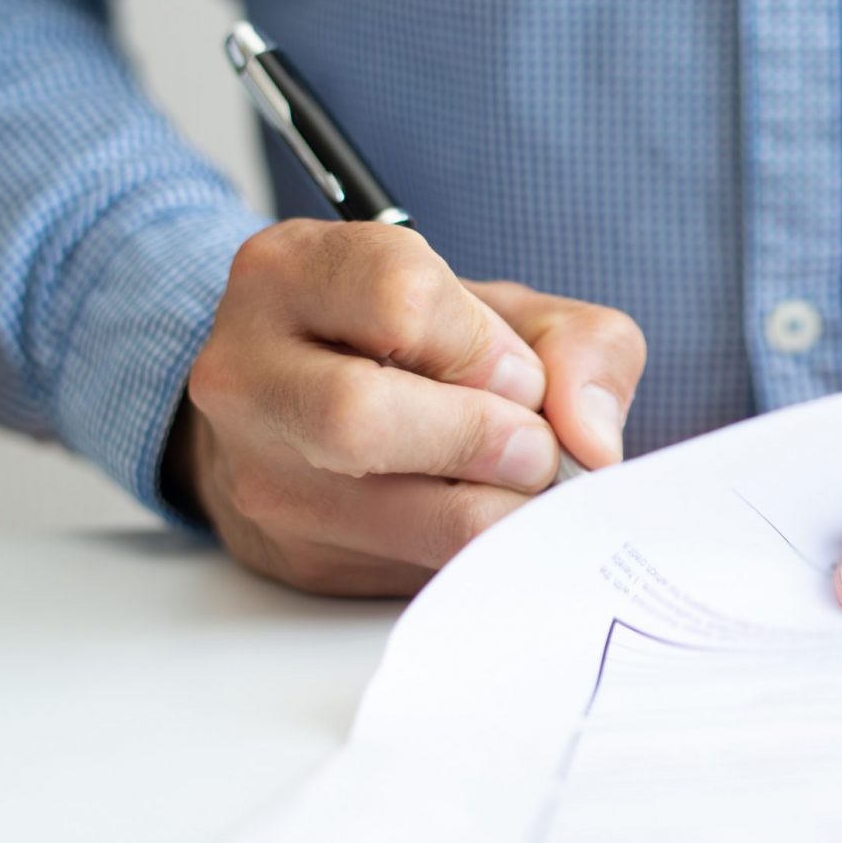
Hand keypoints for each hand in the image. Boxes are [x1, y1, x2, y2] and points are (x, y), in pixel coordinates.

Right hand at [168, 220, 645, 595]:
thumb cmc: (426, 351)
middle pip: (363, 414)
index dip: (486, 347)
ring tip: (517, 483)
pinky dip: (482, 550)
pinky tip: (490, 518)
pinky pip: (412, 570)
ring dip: (496, 504)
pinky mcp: (293, 554)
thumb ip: (580, 346)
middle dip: (484, 438)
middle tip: (532, 448)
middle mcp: (248, 371)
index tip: (518, 374)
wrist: (325, 415)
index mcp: (294, 273)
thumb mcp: (509, 313)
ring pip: (394, 511)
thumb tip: (593, 442)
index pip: (402, 299)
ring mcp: (258, 472)